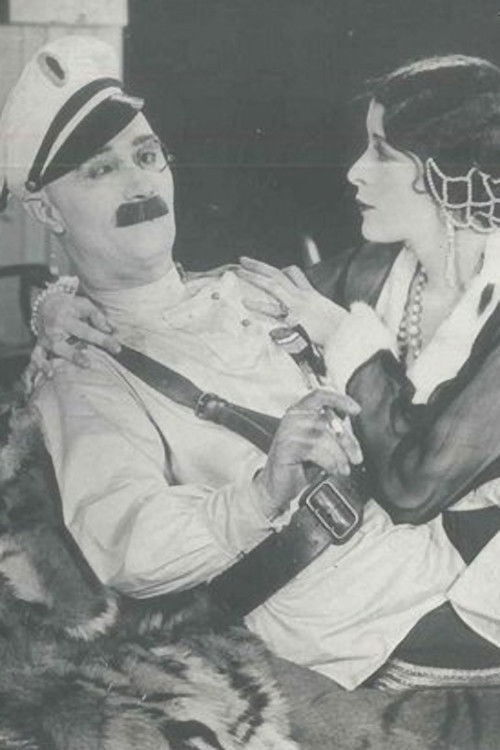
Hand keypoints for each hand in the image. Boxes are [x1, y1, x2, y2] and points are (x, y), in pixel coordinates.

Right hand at [36, 292, 120, 367]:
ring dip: (58, 361)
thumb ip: (98, 317)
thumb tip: (112, 331)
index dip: (103, 339)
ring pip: (52, 352)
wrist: (45, 303)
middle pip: (66, 344)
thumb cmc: (70, 306)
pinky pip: (36, 357)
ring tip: (60, 373)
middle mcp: (54, 330)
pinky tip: (50, 375)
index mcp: (66, 318)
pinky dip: (41, 366)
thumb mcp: (84, 305)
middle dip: (76, 355)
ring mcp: (46, 339)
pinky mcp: (40, 346)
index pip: (87, 331)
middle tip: (89, 364)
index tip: (117, 348)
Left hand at [236, 256, 345, 344]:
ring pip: (274, 286)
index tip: (267, 268)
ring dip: (256, 278)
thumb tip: (313, 313)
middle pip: (278, 275)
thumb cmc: (341, 328)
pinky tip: (246, 302)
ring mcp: (297, 307)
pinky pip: (274, 311)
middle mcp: (302, 297)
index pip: (294, 275)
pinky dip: (259, 306)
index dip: (280, 269)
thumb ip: (317, 310)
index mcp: (311, 294)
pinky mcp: (294, 320)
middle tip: (243, 260)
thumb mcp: (329, 312)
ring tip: (240, 272)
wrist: (348, 335)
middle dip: (260, 266)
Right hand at [254, 389, 362, 519]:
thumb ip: (332, 433)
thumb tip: (352, 430)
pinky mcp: (285, 448)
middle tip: (356, 456)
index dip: (340, 400)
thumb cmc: (298, 465)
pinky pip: (314, 451)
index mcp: (299, 412)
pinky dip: (329, 462)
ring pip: (322, 437)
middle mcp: (292, 418)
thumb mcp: (318, 445)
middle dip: (346, 440)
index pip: (320, 396)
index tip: (356, 410)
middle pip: (326, 420)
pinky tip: (333, 470)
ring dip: (338, 455)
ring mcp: (287, 432)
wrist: (277, 486)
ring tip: (344, 468)